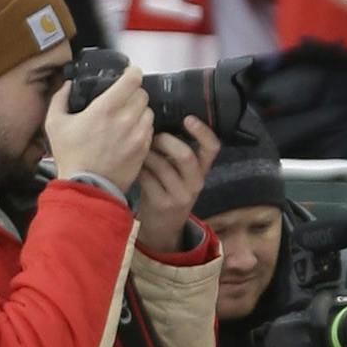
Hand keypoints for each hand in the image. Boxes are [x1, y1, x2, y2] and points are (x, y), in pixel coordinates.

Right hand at [46, 65, 154, 192]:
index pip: (132, 80)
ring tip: (127, 117)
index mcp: (105, 108)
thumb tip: (66, 85)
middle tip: (124, 98)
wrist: (86, 186)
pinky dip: (142, 127)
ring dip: (140, 110)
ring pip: (149, 111)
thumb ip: (59, 99)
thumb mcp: (54, 124)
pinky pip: (150, 129)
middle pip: (143, 94)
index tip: (129, 73)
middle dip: (134, 93)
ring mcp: (138, 134)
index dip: (133, 73)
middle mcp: (126, 119)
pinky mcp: (144, 148)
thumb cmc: (70, 155)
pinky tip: (130, 132)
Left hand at [132, 116, 220, 253]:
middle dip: (165, 141)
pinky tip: (134, 165)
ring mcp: (180, 196)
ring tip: (139, 150)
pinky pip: (147, 179)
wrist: (162, 227)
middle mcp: (196, 183)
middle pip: (185, 155)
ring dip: (147, 154)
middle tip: (152, 136)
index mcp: (202, 170)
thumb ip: (177, 152)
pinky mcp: (162, 204)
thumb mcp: (181, 173)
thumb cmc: (168, 190)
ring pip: (162, 166)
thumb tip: (159, 120)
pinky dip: (139, 168)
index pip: (212, 147)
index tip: (188, 118)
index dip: (203, 131)